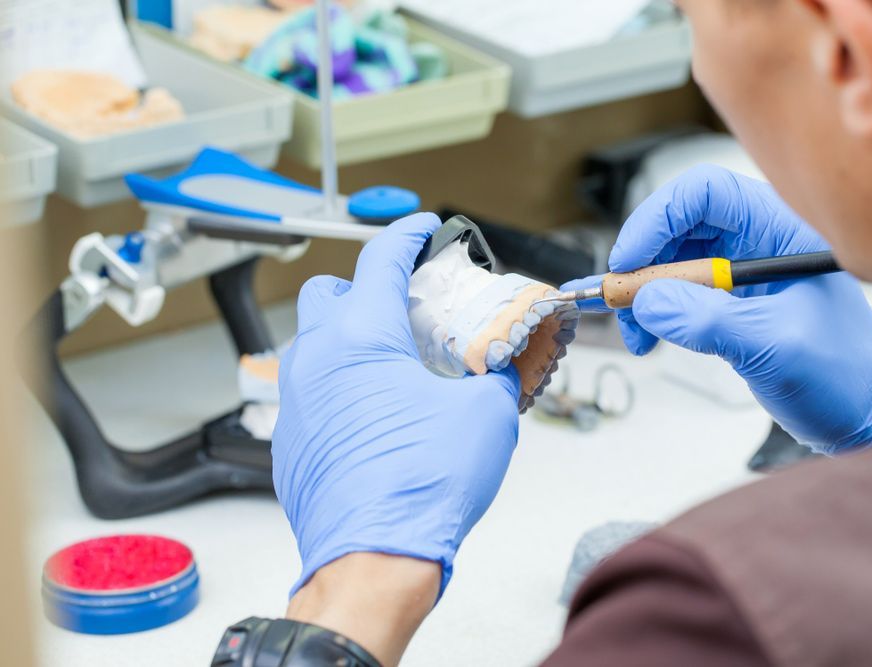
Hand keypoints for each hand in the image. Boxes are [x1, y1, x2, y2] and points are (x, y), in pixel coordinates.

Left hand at [273, 213, 520, 599]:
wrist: (372, 561)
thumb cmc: (422, 487)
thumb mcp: (486, 417)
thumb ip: (497, 375)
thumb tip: (504, 364)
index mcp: (363, 336)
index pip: (380, 258)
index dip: (406, 235)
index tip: (422, 228)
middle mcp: (317, 358)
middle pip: (329, 292)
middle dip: (364, 287)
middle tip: (404, 306)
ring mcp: (296, 400)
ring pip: (313, 343)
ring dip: (349, 338)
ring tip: (392, 364)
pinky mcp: (289, 439)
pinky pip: (309, 391)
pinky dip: (338, 385)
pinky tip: (373, 413)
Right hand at [565, 165, 871, 453]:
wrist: (862, 417)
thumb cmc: (843, 377)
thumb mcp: (774, 347)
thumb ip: (709, 321)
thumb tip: (648, 302)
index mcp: (781, 230)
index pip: (706, 194)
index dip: (659, 218)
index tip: (630, 260)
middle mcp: (757, 242)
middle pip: (679, 224)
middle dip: (642, 260)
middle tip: (620, 298)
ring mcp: (740, 273)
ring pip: (670, 259)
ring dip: (641, 291)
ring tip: (634, 329)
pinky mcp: (728, 303)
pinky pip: (676, 292)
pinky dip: (652, 312)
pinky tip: (648, 337)